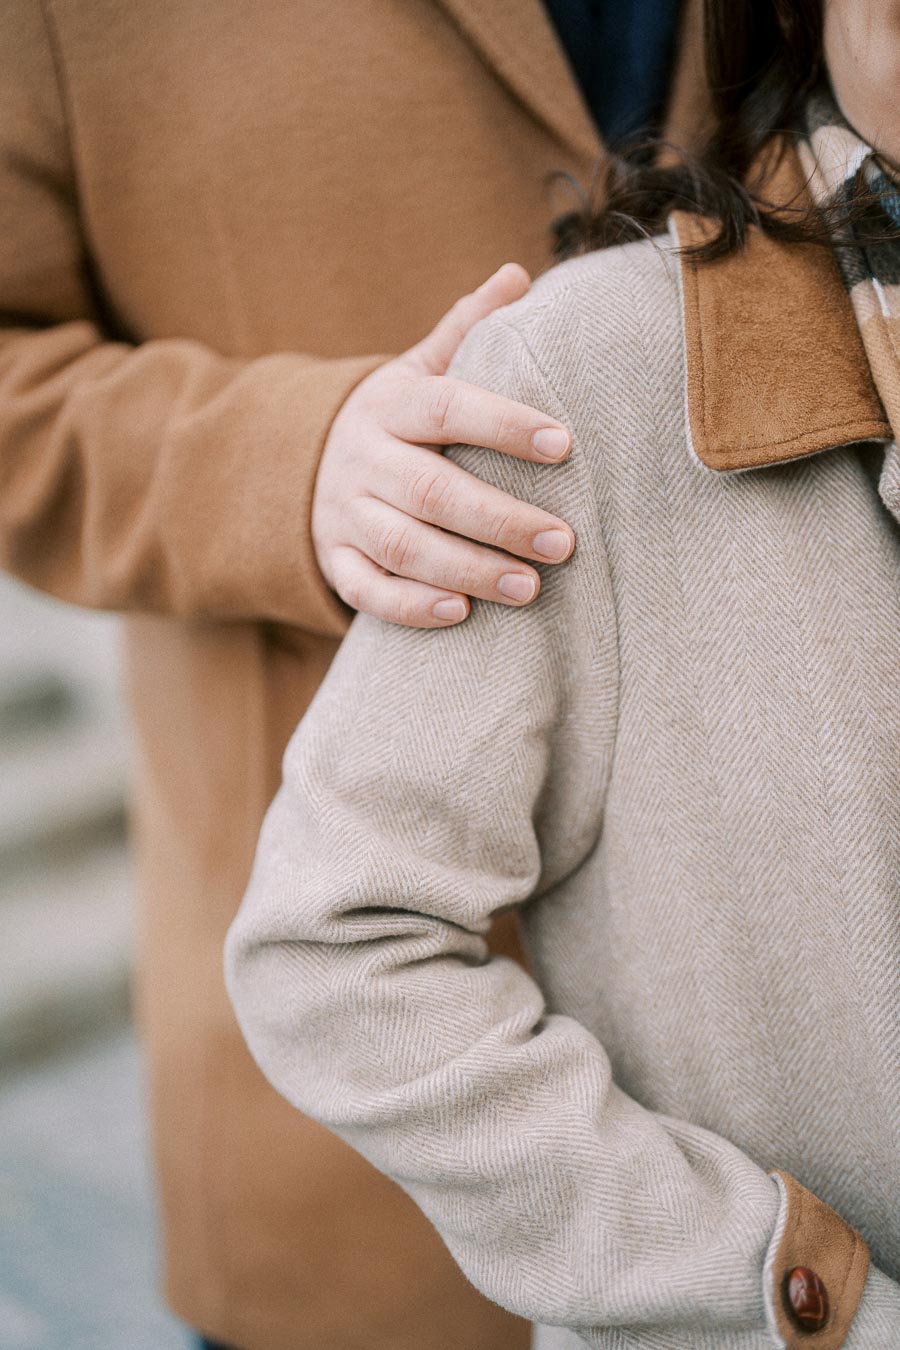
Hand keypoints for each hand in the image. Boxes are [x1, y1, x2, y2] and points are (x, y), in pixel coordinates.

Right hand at [312, 264, 575, 627]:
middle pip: (432, 490)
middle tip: (564, 542)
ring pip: (403, 547)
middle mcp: (362, 460)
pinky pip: (366, 592)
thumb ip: (465, 329)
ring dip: (468, 569)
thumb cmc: (392, 421)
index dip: (502, 424)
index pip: (446, 409)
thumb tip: (517, 274)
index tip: (564, 444)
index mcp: (390, 406)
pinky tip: (460, 613)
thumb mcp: (416, 369)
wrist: (304, 466)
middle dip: (501, 519)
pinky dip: (410, 606)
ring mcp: (344, 515)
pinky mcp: (335, 563)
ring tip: (530, 587)